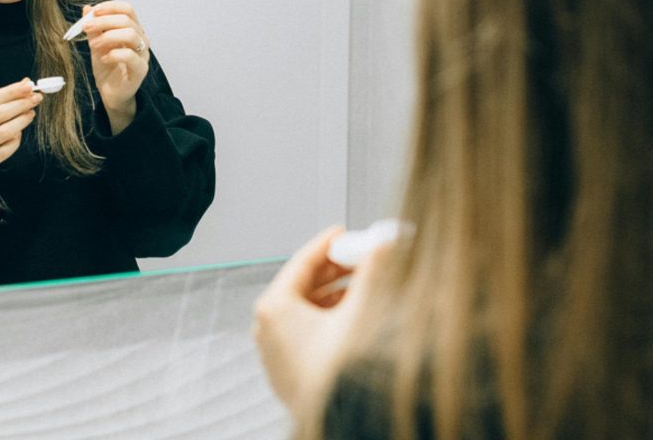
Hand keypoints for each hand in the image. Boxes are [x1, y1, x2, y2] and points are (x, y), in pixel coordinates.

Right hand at [0, 79, 41, 217]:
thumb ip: (1, 100)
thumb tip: (26, 82)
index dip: (13, 91)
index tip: (30, 86)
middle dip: (21, 104)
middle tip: (37, 98)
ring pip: (4, 132)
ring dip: (22, 121)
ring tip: (31, 114)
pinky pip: (5, 150)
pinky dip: (16, 140)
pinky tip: (19, 134)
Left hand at [82, 0, 149, 132]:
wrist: (111, 94)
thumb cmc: (107, 68)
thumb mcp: (96, 45)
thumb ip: (94, 28)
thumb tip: (87, 8)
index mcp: (132, 30)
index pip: (127, 9)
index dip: (110, 7)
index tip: (93, 12)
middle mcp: (141, 39)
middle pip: (127, 20)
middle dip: (104, 21)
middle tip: (86, 27)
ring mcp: (143, 54)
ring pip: (130, 34)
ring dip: (107, 36)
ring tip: (94, 45)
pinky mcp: (140, 69)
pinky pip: (130, 56)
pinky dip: (114, 54)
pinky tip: (103, 58)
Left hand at [252, 226, 390, 417]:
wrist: (339, 425)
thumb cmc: (338, 373)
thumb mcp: (359, 311)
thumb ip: (373, 273)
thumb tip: (385, 244)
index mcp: (274, 308)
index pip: (303, 261)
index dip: (329, 244)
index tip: (344, 232)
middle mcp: (267, 328)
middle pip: (305, 284)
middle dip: (336, 269)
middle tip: (360, 256)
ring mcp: (276, 352)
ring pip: (308, 308)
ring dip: (337, 293)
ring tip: (365, 282)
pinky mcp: (289, 372)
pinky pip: (307, 331)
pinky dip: (330, 316)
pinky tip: (355, 311)